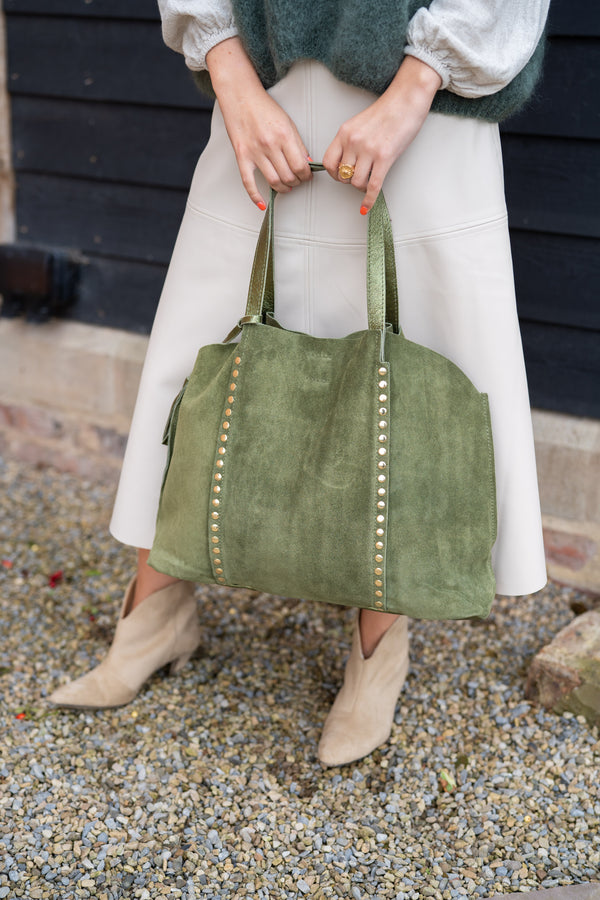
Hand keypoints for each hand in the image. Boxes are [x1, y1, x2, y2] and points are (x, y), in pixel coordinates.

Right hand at [206, 38, 311, 208]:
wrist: (240, 96)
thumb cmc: (264, 108)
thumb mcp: (287, 122)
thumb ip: (298, 144)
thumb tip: (307, 164)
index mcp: (284, 135)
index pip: (301, 166)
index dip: (306, 176)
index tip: (307, 176)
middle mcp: (270, 145)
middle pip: (289, 176)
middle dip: (297, 182)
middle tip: (298, 181)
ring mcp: (255, 152)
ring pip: (274, 182)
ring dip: (283, 189)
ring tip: (287, 187)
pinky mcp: (242, 156)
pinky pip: (249, 182)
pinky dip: (256, 197)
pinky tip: (262, 205)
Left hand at [323, 56, 441, 212]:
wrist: (407, 98)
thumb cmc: (387, 110)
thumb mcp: (360, 123)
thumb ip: (351, 141)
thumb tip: (347, 163)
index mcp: (344, 133)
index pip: (328, 162)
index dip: (333, 174)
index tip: (340, 175)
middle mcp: (353, 142)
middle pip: (342, 175)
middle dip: (349, 181)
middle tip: (359, 177)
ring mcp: (369, 150)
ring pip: (356, 182)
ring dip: (361, 187)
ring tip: (369, 182)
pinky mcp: (385, 157)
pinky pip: (373, 186)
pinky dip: (369, 200)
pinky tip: (367, 207)